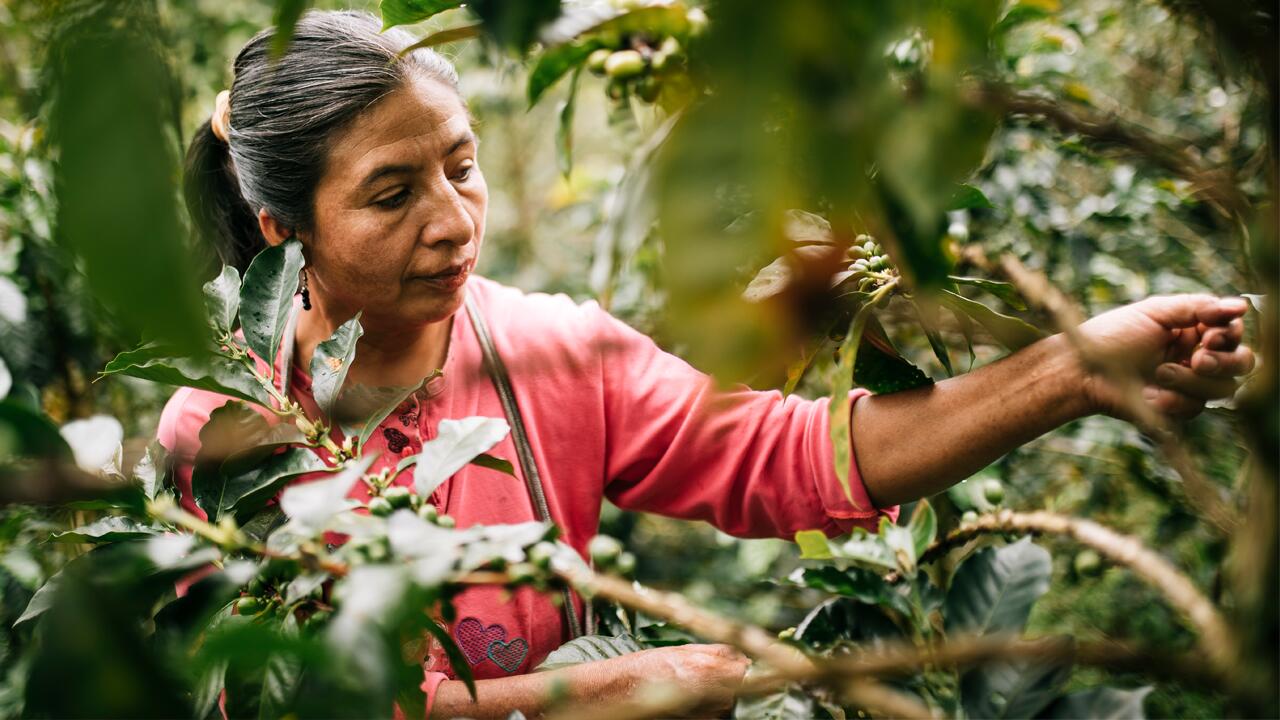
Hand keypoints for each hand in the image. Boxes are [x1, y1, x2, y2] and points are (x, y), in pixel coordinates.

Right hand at [617, 644, 750, 716]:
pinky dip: (708, 706)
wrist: (621, 691)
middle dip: (729, 679)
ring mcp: (703, 712)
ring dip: (719, 693)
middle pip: (737, 687)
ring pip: (726, 702)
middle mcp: (707, 693)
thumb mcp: (681, 650)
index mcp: (704, 669)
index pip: (743, 670)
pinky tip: (689, 697)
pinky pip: (713, 713)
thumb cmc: (647, 667)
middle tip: (707, 672)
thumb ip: (715, 652)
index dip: (742, 666)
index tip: (739, 662)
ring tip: (693, 684)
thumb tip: (742, 655)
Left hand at [1076, 294, 1254, 420]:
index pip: (1233, 332)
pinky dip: (1174, 400)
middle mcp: (1197, 356)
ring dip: (1192, 381)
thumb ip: (1196, 307)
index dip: (1230, 334)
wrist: (1080, 371)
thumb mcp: (1153, 312)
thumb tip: (1241, 305)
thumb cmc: (1110, 336)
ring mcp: (1189, 385)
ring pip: (1223, 389)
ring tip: (1159, 373)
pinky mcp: (1176, 408)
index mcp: (1193, 330)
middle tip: (1198, 360)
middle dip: (1224, 362)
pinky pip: (1195, 408)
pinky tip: (1150, 394)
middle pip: (1242, 363)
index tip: (1209, 334)